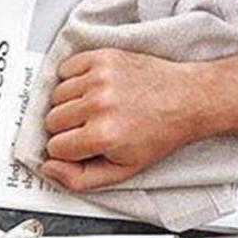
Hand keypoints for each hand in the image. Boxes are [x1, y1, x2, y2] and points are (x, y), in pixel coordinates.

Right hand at [40, 49, 204, 190]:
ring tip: (92, 107)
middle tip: (89, 127)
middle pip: (51, 121)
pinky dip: (71, 79)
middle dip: (66, 128)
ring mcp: (100, 78)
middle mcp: (99, 104)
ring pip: (55, 96)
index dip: (67, 151)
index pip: (54, 147)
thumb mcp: (122, 171)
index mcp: (103, 135)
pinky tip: (90, 89)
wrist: (189, 99)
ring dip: (68, 104)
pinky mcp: (103, 58)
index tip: (84, 146)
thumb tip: (48, 168)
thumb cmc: (159, 133)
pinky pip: (65, 69)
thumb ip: (80, 179)